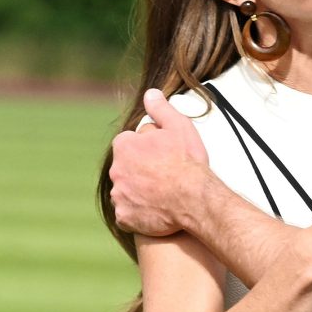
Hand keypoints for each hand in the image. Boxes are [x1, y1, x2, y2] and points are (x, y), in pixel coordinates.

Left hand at [109, 89, 209, 235]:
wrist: (195, 198)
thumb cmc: (188, 162)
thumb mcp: (178, 126)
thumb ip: (160, 109)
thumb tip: (150, 94)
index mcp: (125, 146)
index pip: (129, 144)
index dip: (147, 149)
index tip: (162, 156)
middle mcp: (116, 170)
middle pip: (126, 168)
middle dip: (141, 171)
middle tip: (164, 176)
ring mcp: (119, 195)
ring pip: (127, 191)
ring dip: (139, 192)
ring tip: (162, 195)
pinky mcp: (125, 217)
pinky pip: (128, 214)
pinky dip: (139, 213)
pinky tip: (156, 210)